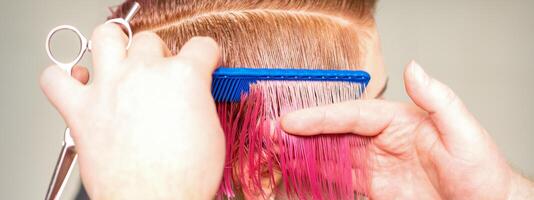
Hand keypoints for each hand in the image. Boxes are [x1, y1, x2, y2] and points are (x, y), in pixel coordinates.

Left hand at [40, 24, 224, 198]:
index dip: (205, 57)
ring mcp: (110, 87)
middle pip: (151, 41)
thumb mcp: (212, 133)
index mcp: (183, 77)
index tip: (202, 63)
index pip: (201, 47)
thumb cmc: (183, 177)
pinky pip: (55, 79)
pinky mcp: (81, 110)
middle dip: (160, 56)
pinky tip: (79, 84)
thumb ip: (200, 102)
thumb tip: (193, 97)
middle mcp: (144, 73)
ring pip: (106, 37)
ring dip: (114, 45)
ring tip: (120, 61)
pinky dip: (63, 78)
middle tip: (161, 76)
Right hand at [282, 61, 531, 198]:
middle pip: (332, 134)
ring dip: (299, 155)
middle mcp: (380, 140)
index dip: (320, 117)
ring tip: (270, 156)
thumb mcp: (462, 131)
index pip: (352, 115)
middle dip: (299, 134)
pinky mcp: (373, 189)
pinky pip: (337, 182)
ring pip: (329, 156)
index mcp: (397, 120)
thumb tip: (413, 67)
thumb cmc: (480, 169)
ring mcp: (374, 165)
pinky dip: (313, 179)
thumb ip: (437, 99)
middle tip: (266, 135)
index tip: (291, 121)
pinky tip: (293, 177)